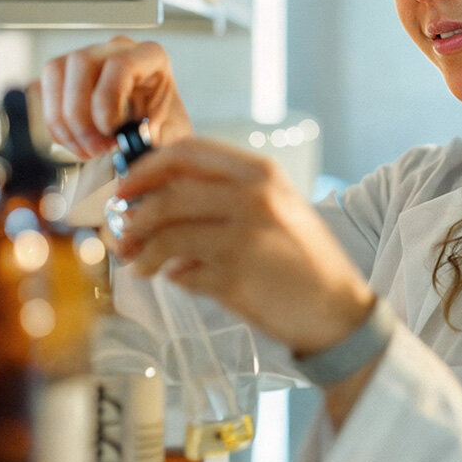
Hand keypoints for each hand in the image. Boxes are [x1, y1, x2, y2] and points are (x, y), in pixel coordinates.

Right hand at [35, 36, 193, 158]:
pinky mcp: (67, 75)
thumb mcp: (172, 137)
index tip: (111, 132)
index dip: (107, 101)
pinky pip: (44, 90)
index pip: (120, 65)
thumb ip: (153, 139)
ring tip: (86, 150)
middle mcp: (118, 49)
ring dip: (63, 120)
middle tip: (95, 148)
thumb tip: (131, 143)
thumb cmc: (165, 132)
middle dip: (80, 113)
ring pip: (55, 72)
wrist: (156, 136)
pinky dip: (55, 124)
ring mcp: (89, 57)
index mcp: (151, 56)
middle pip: (81, 62)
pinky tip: (75, 144)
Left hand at [112, 137, 375, 355]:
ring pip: (166, 234)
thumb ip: (226, 194)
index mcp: (261, 172)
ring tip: (141, 264)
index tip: (127, 187)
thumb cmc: (302, 259)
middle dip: (134, 215)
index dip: (147, 168)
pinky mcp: (235, 277)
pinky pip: (182, 273)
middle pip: (168, 194)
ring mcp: (243, 237)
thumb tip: (159, 197)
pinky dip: (173, 277)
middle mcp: (253, 197)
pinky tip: (180, 279)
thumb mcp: (276, 207)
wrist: (337, 310)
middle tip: (124, 232)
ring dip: (143, 251)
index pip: (188, 152)